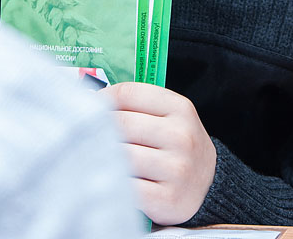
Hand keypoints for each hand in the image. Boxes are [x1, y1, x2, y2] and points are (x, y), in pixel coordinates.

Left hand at [99, 82, 216, 225]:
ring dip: (102, 157)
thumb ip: (135, 105)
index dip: (102, 99)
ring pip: (121, 155)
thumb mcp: (168, 116)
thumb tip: (87, 101)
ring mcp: (177, 168)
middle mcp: (181, 136)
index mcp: (180, 108)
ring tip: (95, 158)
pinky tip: (110, 179)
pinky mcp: (167, 198)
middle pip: (122, 124)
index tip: (87, 108)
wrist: (207, 185)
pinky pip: (126, 186)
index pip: (129, 94)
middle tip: (85, 136)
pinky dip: (112, 182)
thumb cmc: (175, 146)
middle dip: (98, 129)